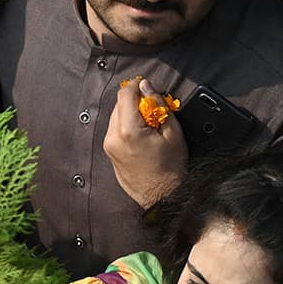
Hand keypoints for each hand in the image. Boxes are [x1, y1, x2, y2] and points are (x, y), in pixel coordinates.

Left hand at [103, 76, 187, 207]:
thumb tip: (147, 87)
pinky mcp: (110, 153)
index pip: (125, 94)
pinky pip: (115, 129)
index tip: (146, 86)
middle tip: (153, 109)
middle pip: (119, 103)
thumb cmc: (170, 170)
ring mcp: (109, 146)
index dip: (137, 86)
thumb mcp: (173, 133)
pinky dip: (127, 126)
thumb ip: (158, 105)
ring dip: (131, 113)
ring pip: (116, 116)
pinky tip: (142, 135)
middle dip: (135, 101)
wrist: (161, 197)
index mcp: (129, 131)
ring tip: (149, 125)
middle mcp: (114, 137)